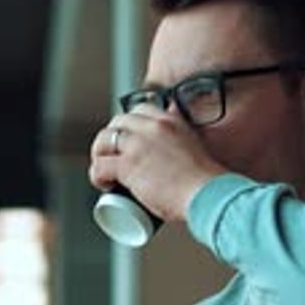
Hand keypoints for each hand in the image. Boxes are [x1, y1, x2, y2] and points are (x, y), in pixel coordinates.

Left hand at [89, 104, 225, 221]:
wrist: (208, 194)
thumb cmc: (205, 181)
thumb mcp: (195, 146)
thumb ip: (185, 136)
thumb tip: (178, 133)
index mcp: (169, 120)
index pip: (138, 110)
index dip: (127, 126)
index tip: (126, 142)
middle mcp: (152, 127)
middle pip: (117, 122)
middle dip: (110, 139)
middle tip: (112, 157)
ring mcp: (138, 144)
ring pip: (104, 141)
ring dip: (99, 156)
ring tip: (104, 172)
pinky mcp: (128, 165)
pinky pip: (100, 166)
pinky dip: (96, 176)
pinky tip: (103, 184)